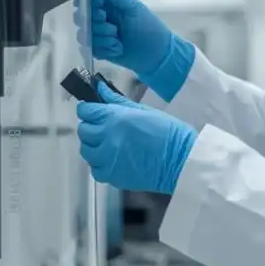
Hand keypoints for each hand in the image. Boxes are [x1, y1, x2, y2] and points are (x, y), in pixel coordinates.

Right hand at [74, 0, 194, 101]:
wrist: (156, 54)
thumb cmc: (148, 27)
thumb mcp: (133, 8)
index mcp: (109, 4)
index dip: (88, 3)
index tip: (100, 8)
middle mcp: (101, 17)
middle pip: (81, 16)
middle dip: (95, 23)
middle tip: (112, 27)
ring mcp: (99, 34)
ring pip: (84, 33)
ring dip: (101, 37)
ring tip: (117, 39)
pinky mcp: (100, 49)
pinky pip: (90, 47)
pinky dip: (104, 48)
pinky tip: (117, 49)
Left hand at [76, 83, 196, 193]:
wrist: (181, 160)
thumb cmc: (168, 133)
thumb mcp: (142, 110)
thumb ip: (117, 101)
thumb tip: (101, 89)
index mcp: (114, 118)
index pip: (86, 111)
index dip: (89, 109)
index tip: (94, 111)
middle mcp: (106, 138)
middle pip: (84, 131)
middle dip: (91, 126)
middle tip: (104, 127)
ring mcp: (107, 159)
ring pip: (86, 150)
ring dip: (94, 146)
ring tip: (109, 144)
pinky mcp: (112, 176)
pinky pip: (95, 169)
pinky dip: (100, 164)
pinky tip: (112, 159)